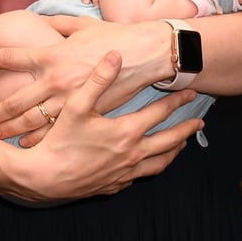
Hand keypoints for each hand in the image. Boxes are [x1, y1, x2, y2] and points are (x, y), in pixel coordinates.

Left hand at [0, 16, 166, 137]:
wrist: (146, 55)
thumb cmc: (115, 36)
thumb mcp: (83, 25)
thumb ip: (57, 24)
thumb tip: (39, 18)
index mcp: (53, 54)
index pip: (11, 57)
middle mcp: (55, 79)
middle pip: (14, 100)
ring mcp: (68, 99)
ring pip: (30, 121)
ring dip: (9, 129)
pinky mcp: (83, 112)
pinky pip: (54, 130)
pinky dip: (36, 139)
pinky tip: (24, 144)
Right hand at [10, 50, 201, 199]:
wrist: (41, 179)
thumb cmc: (58, 140)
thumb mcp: (76, 106)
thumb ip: (98, 79)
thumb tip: (115, 54)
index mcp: (127, 132)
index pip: (160, 114)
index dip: (177, 102)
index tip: (192, 93)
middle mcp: (131, 155)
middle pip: (169, 141)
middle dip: (186, 130)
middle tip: (199, 123)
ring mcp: (124, 174)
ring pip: (158, 164)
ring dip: (173, 152)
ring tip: (181, 145)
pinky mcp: (113, 186)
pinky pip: (140, 176)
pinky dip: (150, 168)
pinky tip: (148, 164)